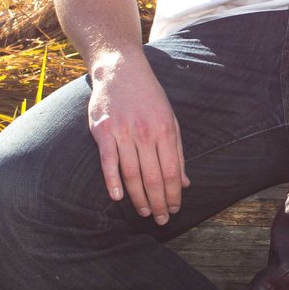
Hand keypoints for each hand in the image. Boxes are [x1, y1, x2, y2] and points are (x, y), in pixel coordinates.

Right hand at [87, 55, 187, 222]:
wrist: (121, 69)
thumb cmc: (148, 97)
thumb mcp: (170, 120)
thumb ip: (177, 152)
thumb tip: (185, 183)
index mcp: (166, 130)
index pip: (172, 172)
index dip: (174, 195)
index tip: (174, 210)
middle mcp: (146, 133)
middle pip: (153, 177)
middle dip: (159, 202)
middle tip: (161, 220)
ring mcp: (123, 131)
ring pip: (132, 173)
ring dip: (139, 197)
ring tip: (145, 213)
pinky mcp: (103, 130)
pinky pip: (108, 161)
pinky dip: (112, 181)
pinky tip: (118, 198)